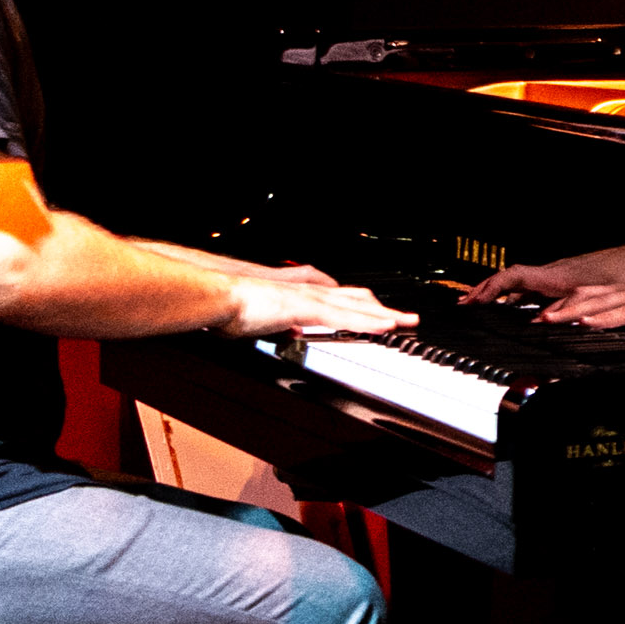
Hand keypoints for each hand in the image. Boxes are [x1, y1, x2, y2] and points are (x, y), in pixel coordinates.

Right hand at [228, 272, 408, 339]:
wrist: (217, 297)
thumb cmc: (232, 308)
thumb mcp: (264, 321)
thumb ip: (282, 325)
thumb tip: (293, 331)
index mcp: (300, 295)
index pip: (341, 301)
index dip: (363, 308)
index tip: (381, 316)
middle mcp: (309, 292)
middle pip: (357, 300)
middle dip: (383, 309)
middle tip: (406, 319)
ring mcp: (309, 298)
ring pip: (356, 307)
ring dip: (384, 315)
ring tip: (406, 323)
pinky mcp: (304, 307)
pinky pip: (342, 317)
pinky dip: (365, 322)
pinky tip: (383, 327)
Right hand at [471, 239, 624, 302]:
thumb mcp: (597, 296)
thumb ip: (567, 310)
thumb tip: (538, 323)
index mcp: (555, 276)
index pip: (510, 277)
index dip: (487, 288)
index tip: (469, 301)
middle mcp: (554, 273)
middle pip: (509, 279)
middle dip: (484, 291)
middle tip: (464, 305)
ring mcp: (560, 275)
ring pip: (522, 283)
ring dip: (501, 295)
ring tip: (482, 307)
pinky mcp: (570, 280)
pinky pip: (536, 288)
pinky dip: (522, 297)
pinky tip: (520, 310)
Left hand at [530, 272, 624, 329]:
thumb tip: (610, 330)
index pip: (589, 296)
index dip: (563, 305)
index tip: (541, 318)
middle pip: (587, 296)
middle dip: (558, 307)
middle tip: (533, 321)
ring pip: (602, 301)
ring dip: (573, 311)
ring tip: (549, 320)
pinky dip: (606, 317)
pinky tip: (589, 322)